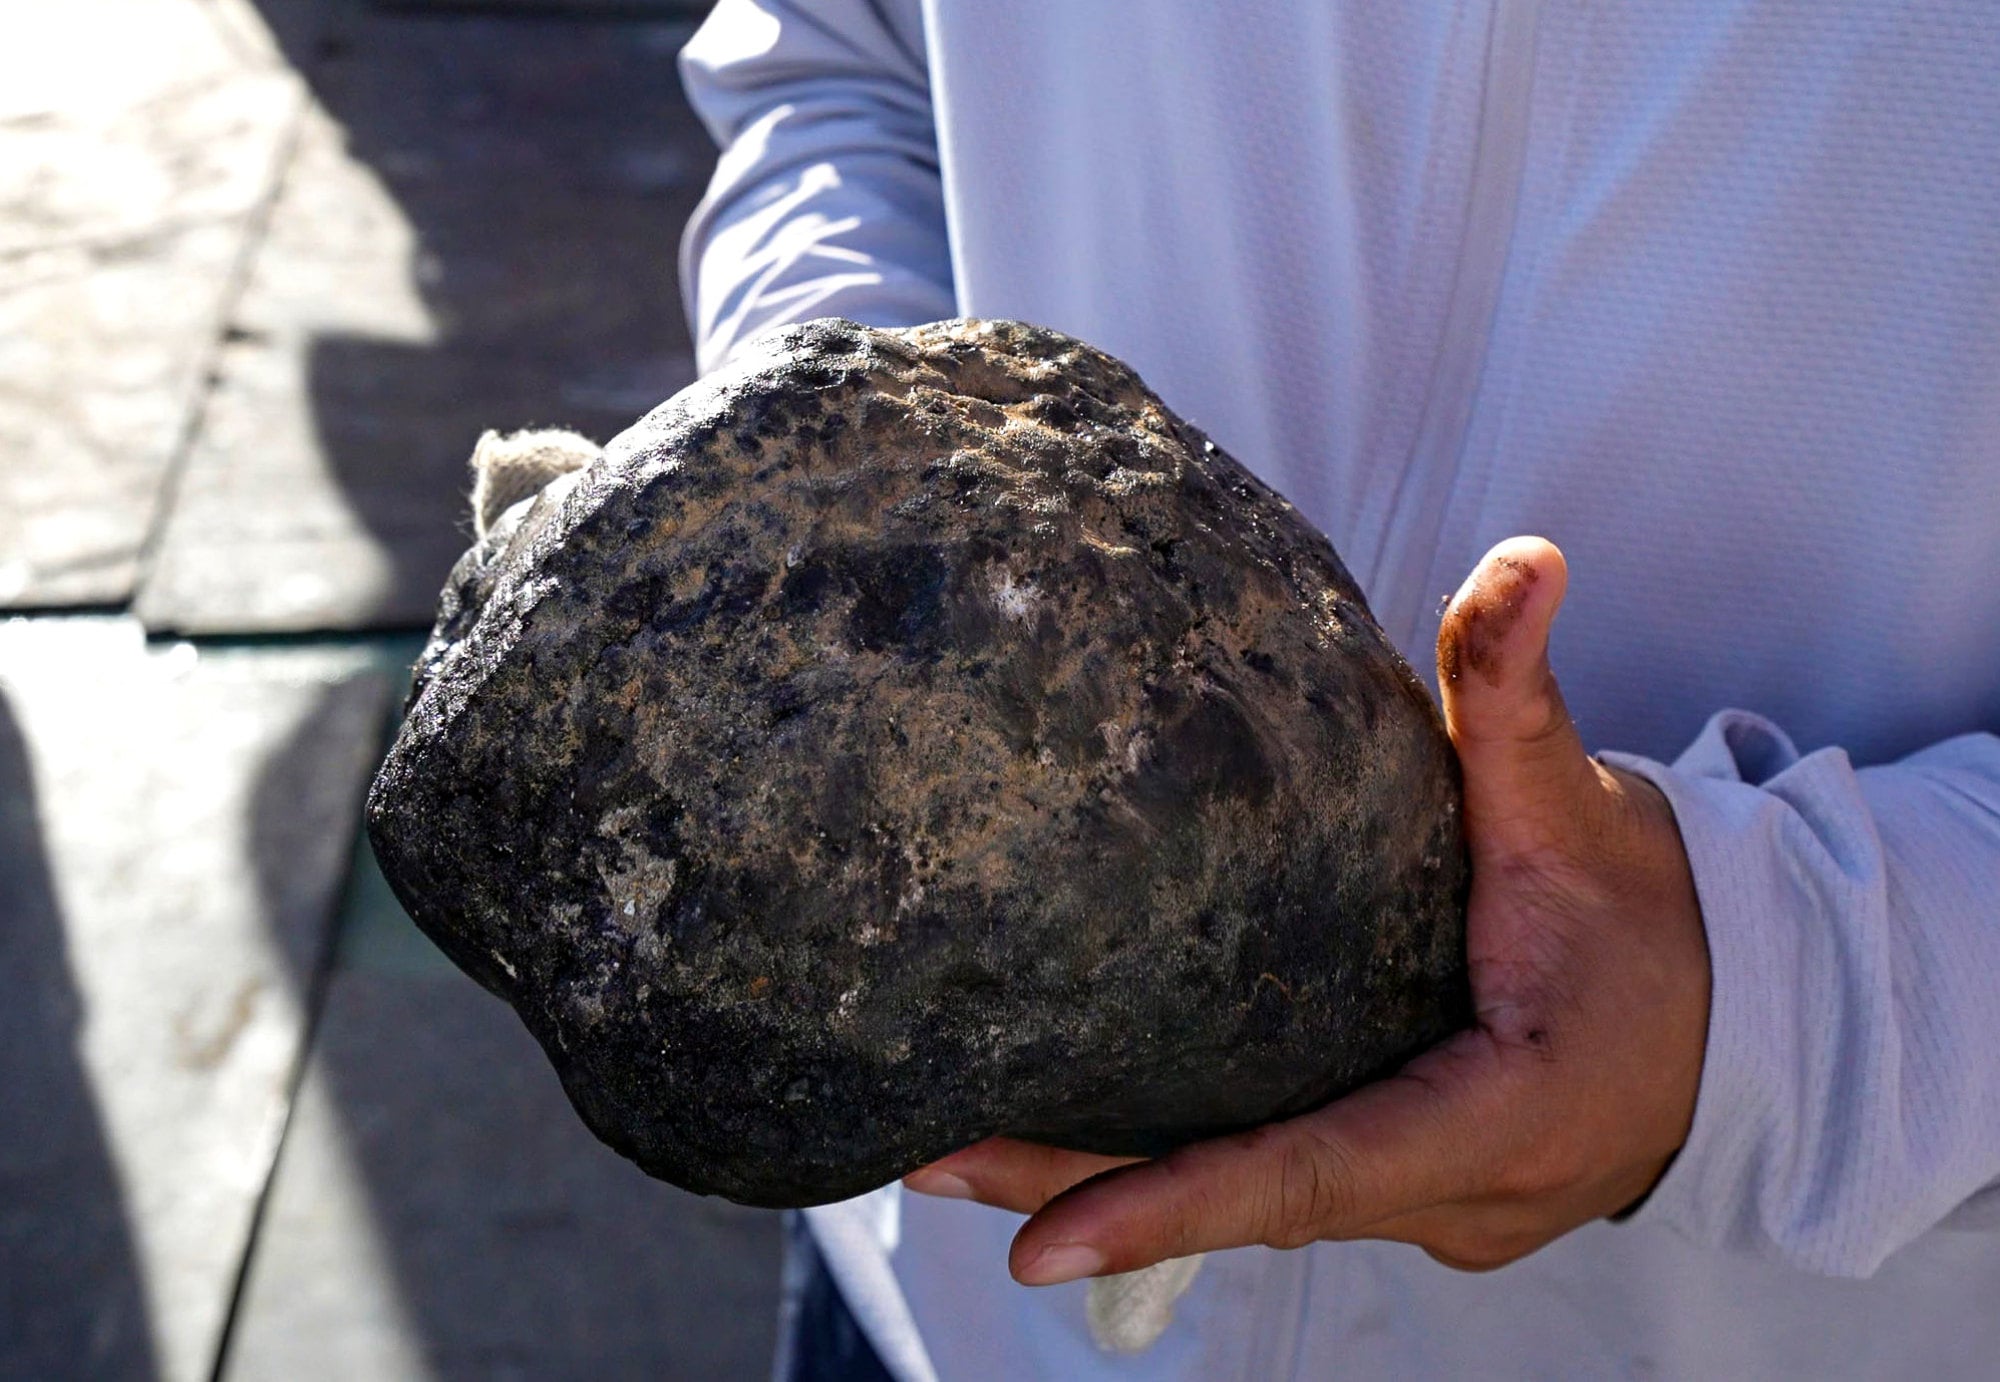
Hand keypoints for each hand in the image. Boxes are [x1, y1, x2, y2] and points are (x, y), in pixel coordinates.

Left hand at [904, 537, 1711, 1283]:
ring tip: (943, 1150)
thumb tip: (1527, 556)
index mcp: (1498, 1116)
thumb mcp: (1579, 806)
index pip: (1312, 1174)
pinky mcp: (1408, 1184)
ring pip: (1250, 1206)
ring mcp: (1429, 1205)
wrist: (1739, 1012)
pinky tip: (1062, 1137)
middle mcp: (1453, 1194)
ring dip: (1101, 1182)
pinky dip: (1169, 1170)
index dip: (1171, 1207)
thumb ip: (1522, 692)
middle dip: (1079, 1190)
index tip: (1034, 1247)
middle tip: (920, 1158)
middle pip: (1246, 1204)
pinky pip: (1275, 1184)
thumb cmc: (1652, 916)